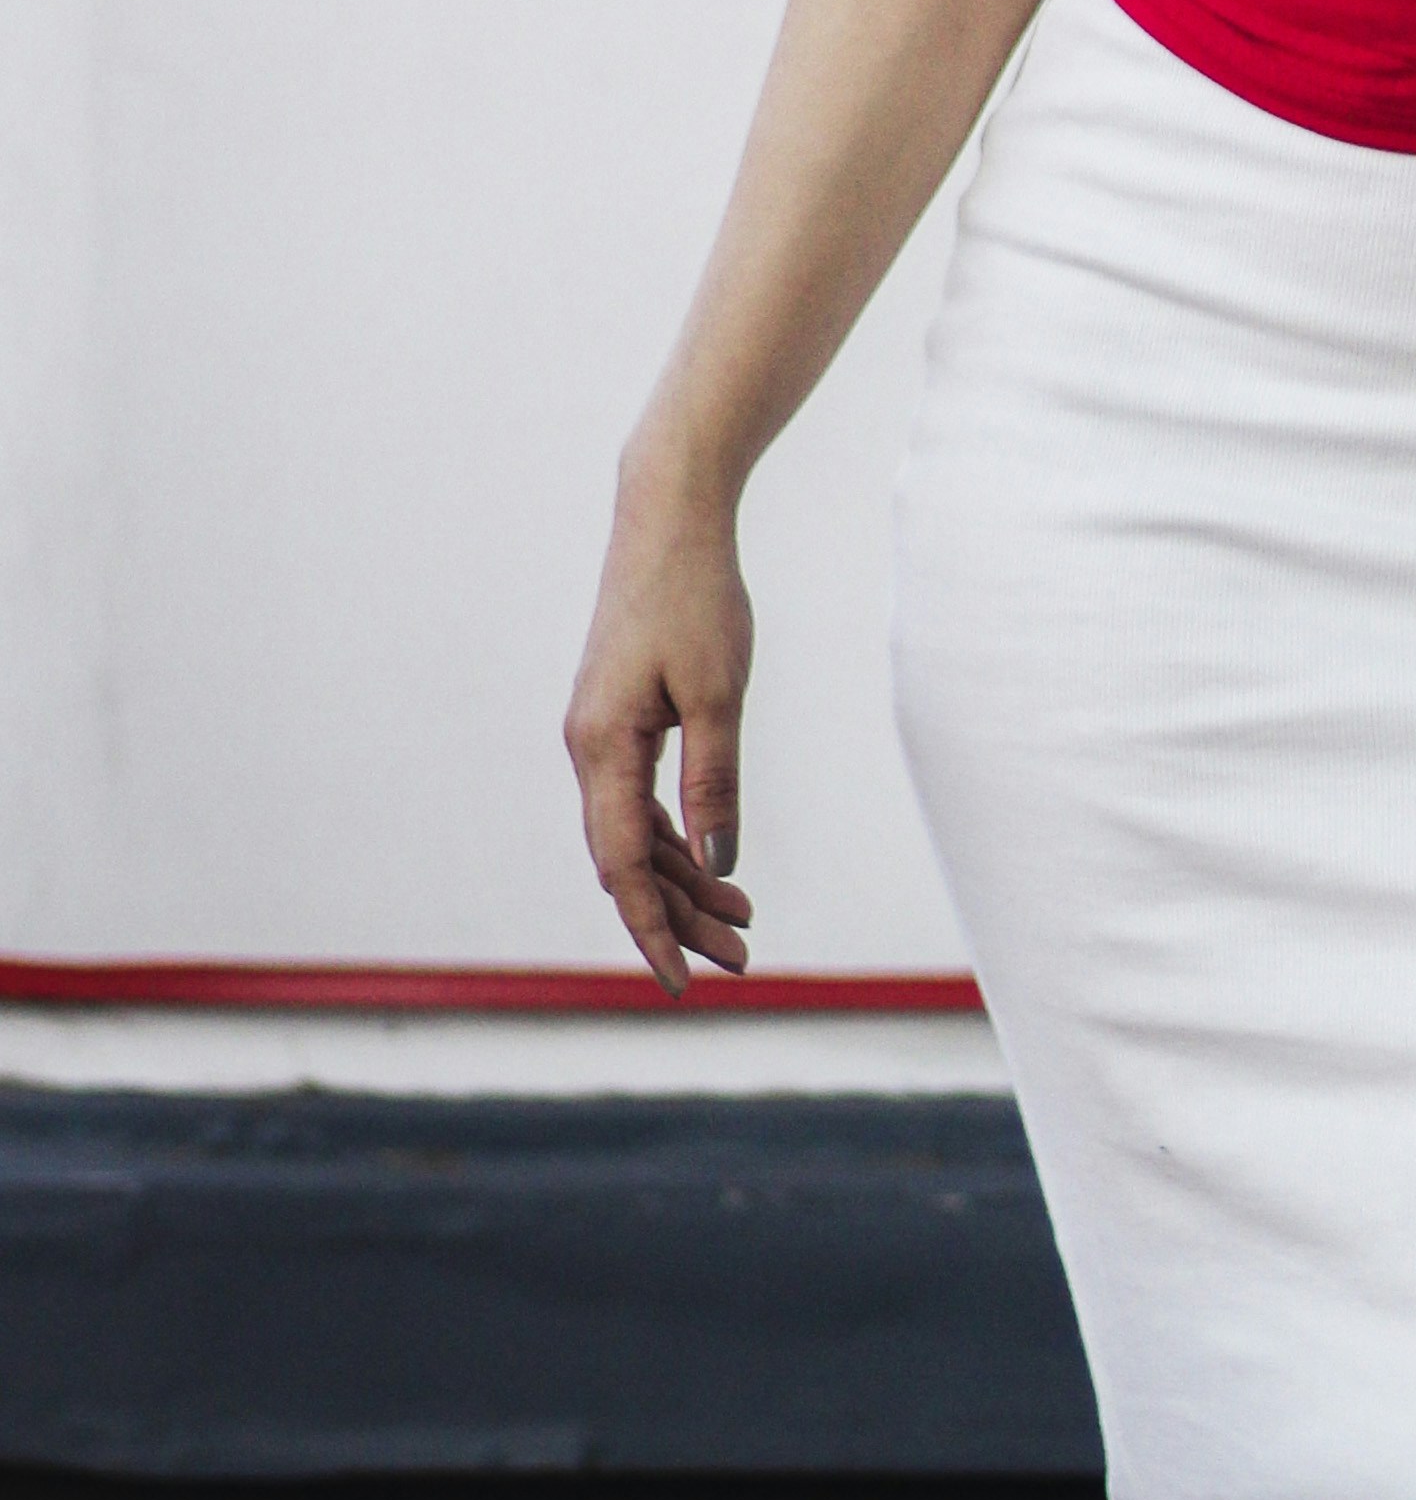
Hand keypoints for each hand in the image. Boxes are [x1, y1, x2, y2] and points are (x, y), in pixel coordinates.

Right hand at [564, 473, 757, 993]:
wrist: (668, 518)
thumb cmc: (696, 596)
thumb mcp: (719, 693)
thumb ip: (714, 783)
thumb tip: (717, 865)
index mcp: (602, 748)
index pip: (622, 867)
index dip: (653, 928)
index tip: (685, 982)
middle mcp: (588, 748)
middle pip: (628, 859)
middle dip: (681, 915)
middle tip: (741, 956)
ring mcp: (600, 733)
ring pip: (636, 832)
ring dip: (684, 878)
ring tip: (742, 919)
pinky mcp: (620, 717)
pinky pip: (640, 797)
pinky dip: (678, 833)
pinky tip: (713, 860)